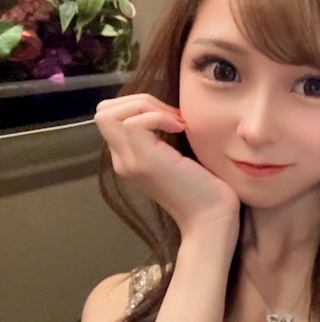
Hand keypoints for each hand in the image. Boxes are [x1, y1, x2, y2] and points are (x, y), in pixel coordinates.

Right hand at [95, 93, 240, 236]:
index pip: (111, 116)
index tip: (172, 118)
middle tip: (172, 117)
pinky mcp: (145, 162)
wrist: (212, 220)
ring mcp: (131, 162)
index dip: (139, 106)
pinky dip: (157, 116)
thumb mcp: (181, 158)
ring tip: (176, 122)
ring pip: (110, 113)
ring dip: (147, 107)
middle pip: (103, 111)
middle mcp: (123, 160)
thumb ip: (166, 139)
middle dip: (139, 101)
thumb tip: (169, 111)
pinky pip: (133, 122)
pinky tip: (180, 128)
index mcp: (130, 158)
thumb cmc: (207, 190)